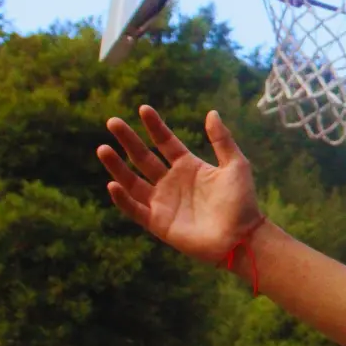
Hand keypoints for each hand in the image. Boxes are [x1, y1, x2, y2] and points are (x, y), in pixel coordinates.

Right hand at [96, 107, 263, 265]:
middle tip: (112, 122)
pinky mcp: (158, 223)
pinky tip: (113, 184)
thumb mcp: (235, 165)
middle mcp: (172, 182)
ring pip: (132, 181)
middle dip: (128, 140)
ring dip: (117, 166)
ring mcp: (163, 202)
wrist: (242, 236)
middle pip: (143, 157)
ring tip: (103, 148)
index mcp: (188, 166)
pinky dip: (122, 199)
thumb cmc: (242, 202)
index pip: (166, 142)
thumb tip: (212, 112)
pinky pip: (135, 209)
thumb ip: (222, 140)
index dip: (155, 126)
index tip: (143, 109)